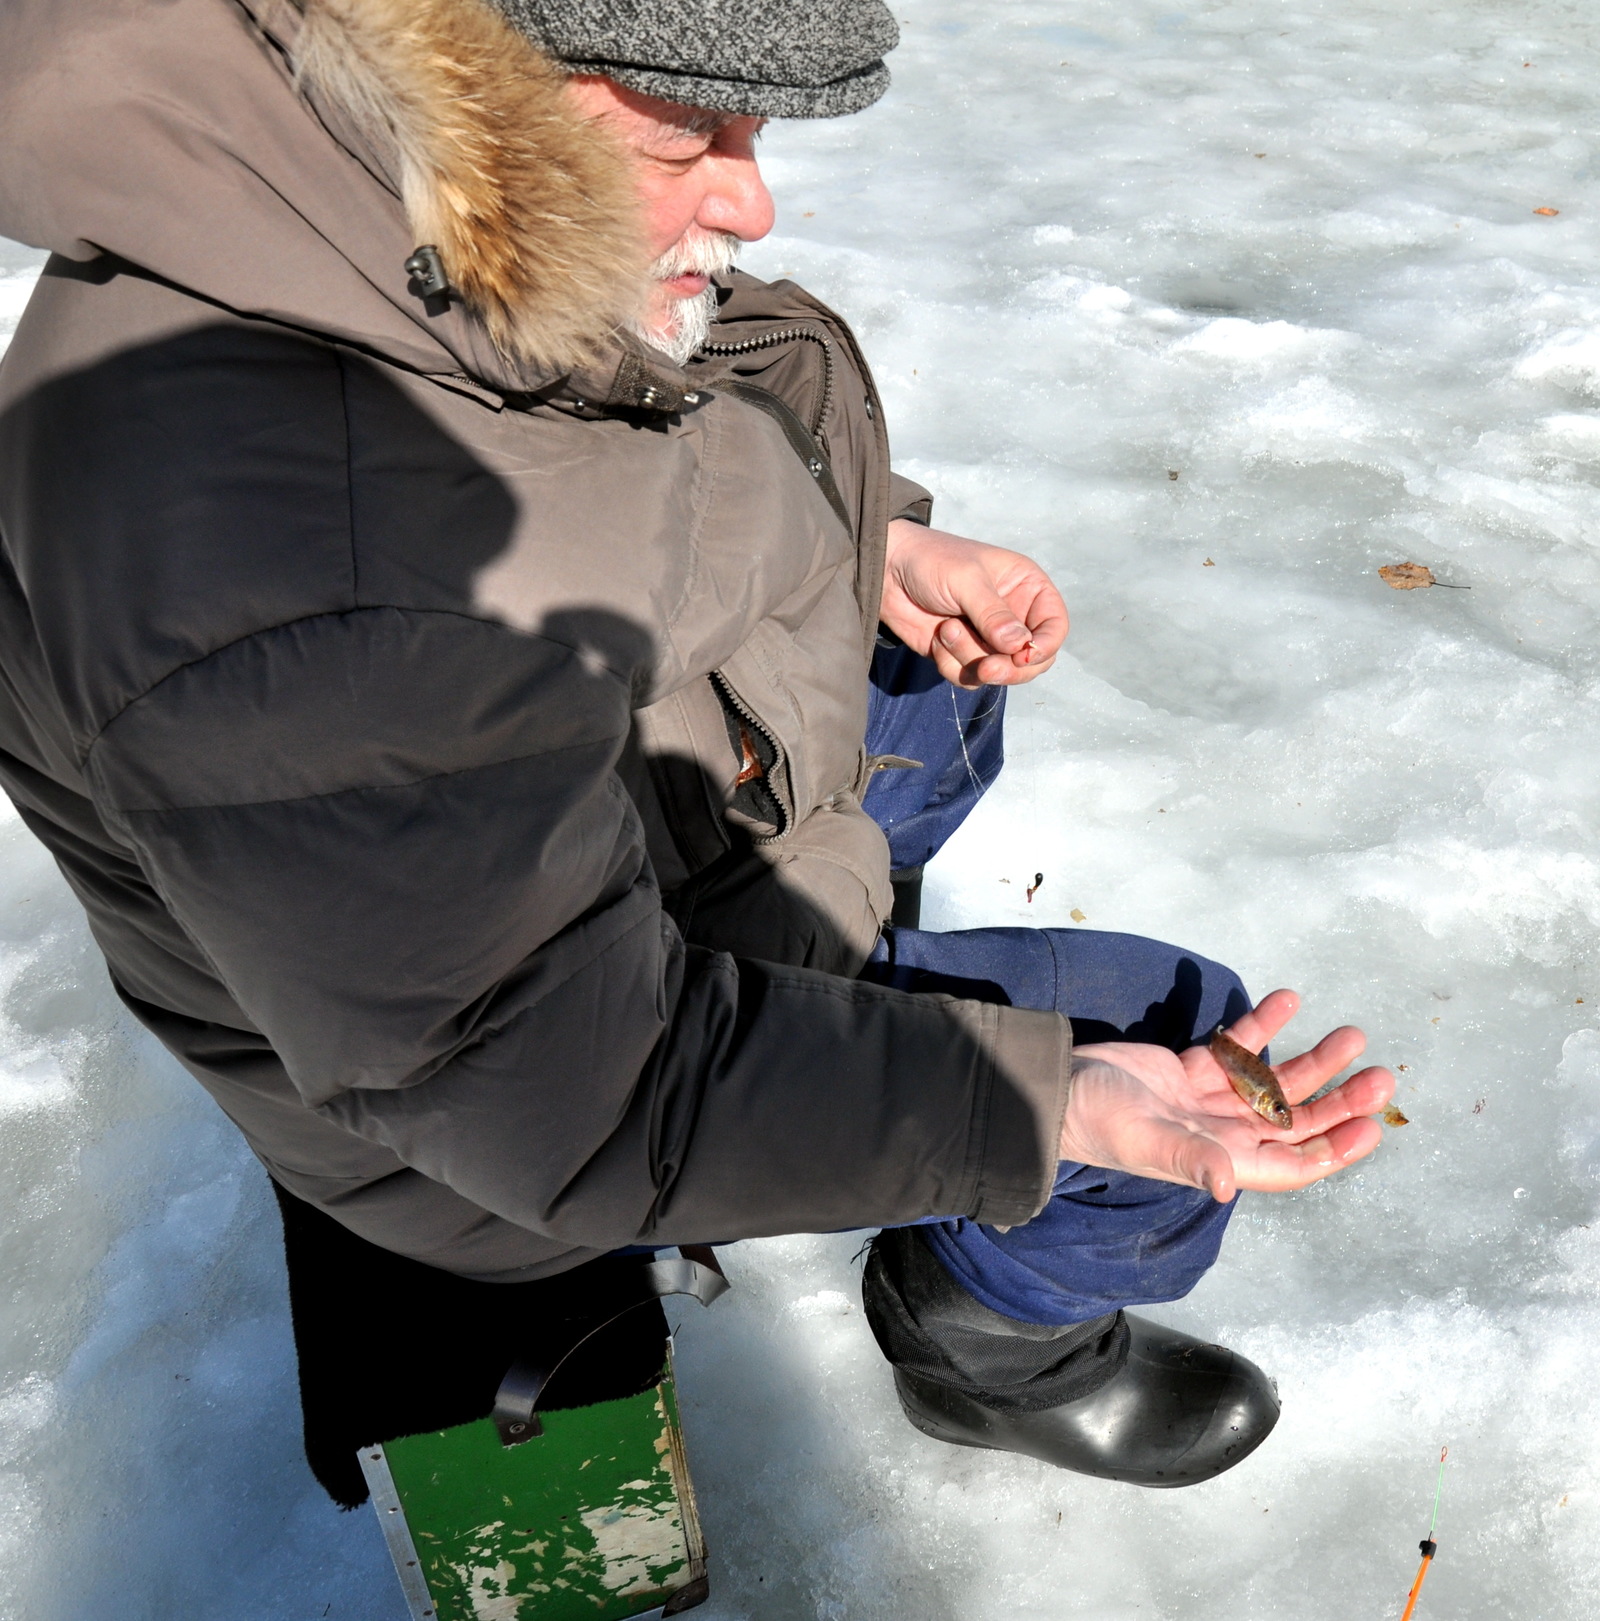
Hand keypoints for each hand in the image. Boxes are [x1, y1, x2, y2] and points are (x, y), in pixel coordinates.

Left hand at [881, 519, 1068, 687]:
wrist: (886, 571)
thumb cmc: (931, 561)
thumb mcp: (966, 580)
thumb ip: (993, 614)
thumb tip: (1020, 646)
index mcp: (1026, 587)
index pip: (1055, 626)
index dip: (1044, 646)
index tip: (1023, 656)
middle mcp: (1013, 616)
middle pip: (1032, 662)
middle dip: (1008, 669)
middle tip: (986, 668)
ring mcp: (988, 639)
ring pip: (998, 673)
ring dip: (970, 659)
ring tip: (946, 630)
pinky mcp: (963, 655)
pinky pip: (969, 679)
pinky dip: (951, 665)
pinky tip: (937, 639)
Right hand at [1058, 990, 1393, 1202]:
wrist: (1059, 1088)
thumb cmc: (1099, 1123)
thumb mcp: (1146, 1141)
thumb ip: (1191, 1159)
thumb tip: (1227, 1186)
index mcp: (1224, 1157)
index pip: (1295, 1161)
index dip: (1336, 1148)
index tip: (1372, 1126)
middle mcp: (1225, 1132)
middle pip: (1298, 1120)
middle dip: (1340, 1100)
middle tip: (1381, 1075)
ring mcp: (1210, 1099)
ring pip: (1277, 1082)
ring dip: (1314, 1061)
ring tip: (1351, 1034)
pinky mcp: (1192, 1068)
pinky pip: (1238, 1046)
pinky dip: (1263, 1025)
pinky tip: (1288, 999)